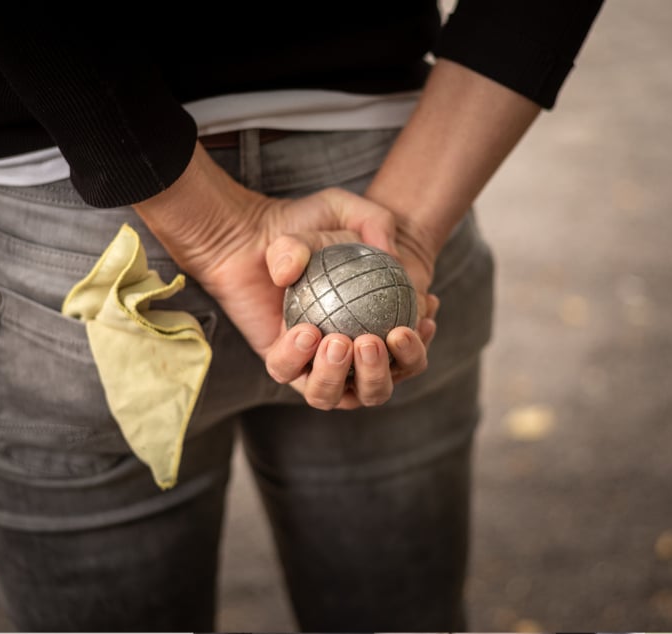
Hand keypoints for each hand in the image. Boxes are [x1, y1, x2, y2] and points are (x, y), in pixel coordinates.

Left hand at [133, 143, 435, 409]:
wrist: (252, 234)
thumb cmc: (305, 224)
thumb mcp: (344, 209)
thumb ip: (376, 221)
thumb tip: (392, 258)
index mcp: (375, 328)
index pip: (407, 355)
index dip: (417, 348)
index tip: (420, 321)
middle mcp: (349, 356)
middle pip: (381, 388)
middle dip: (385, 373)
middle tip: (375, 340)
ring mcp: (316, 365)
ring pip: (343, 397)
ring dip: (347, 378)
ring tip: (342, 342)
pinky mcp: (282, 365)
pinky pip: (295, 376)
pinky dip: (303, 360)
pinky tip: (307, 331)